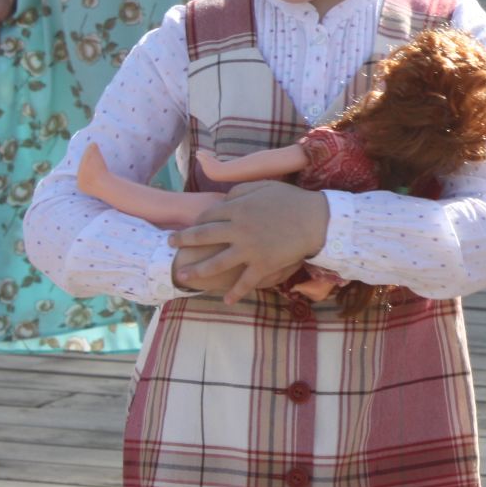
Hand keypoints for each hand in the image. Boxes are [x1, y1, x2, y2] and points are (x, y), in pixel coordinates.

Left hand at [169, 182, 330, 302]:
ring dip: (197, 271)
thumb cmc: (291, 199)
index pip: (207, 215)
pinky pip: (245, 282)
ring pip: (216, 263)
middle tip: (170, 243)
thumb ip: (240, 190)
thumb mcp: (264, 186)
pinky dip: (235, 293)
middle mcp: (237, 230)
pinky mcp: (262, 265)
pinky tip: (225, 300)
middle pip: (203, 236)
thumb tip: (223, 199)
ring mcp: (249, 250)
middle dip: (183, 240)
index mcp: (237, 208)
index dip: (195, 221)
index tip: (188, 226)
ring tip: (183, 276)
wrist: (315, 219)